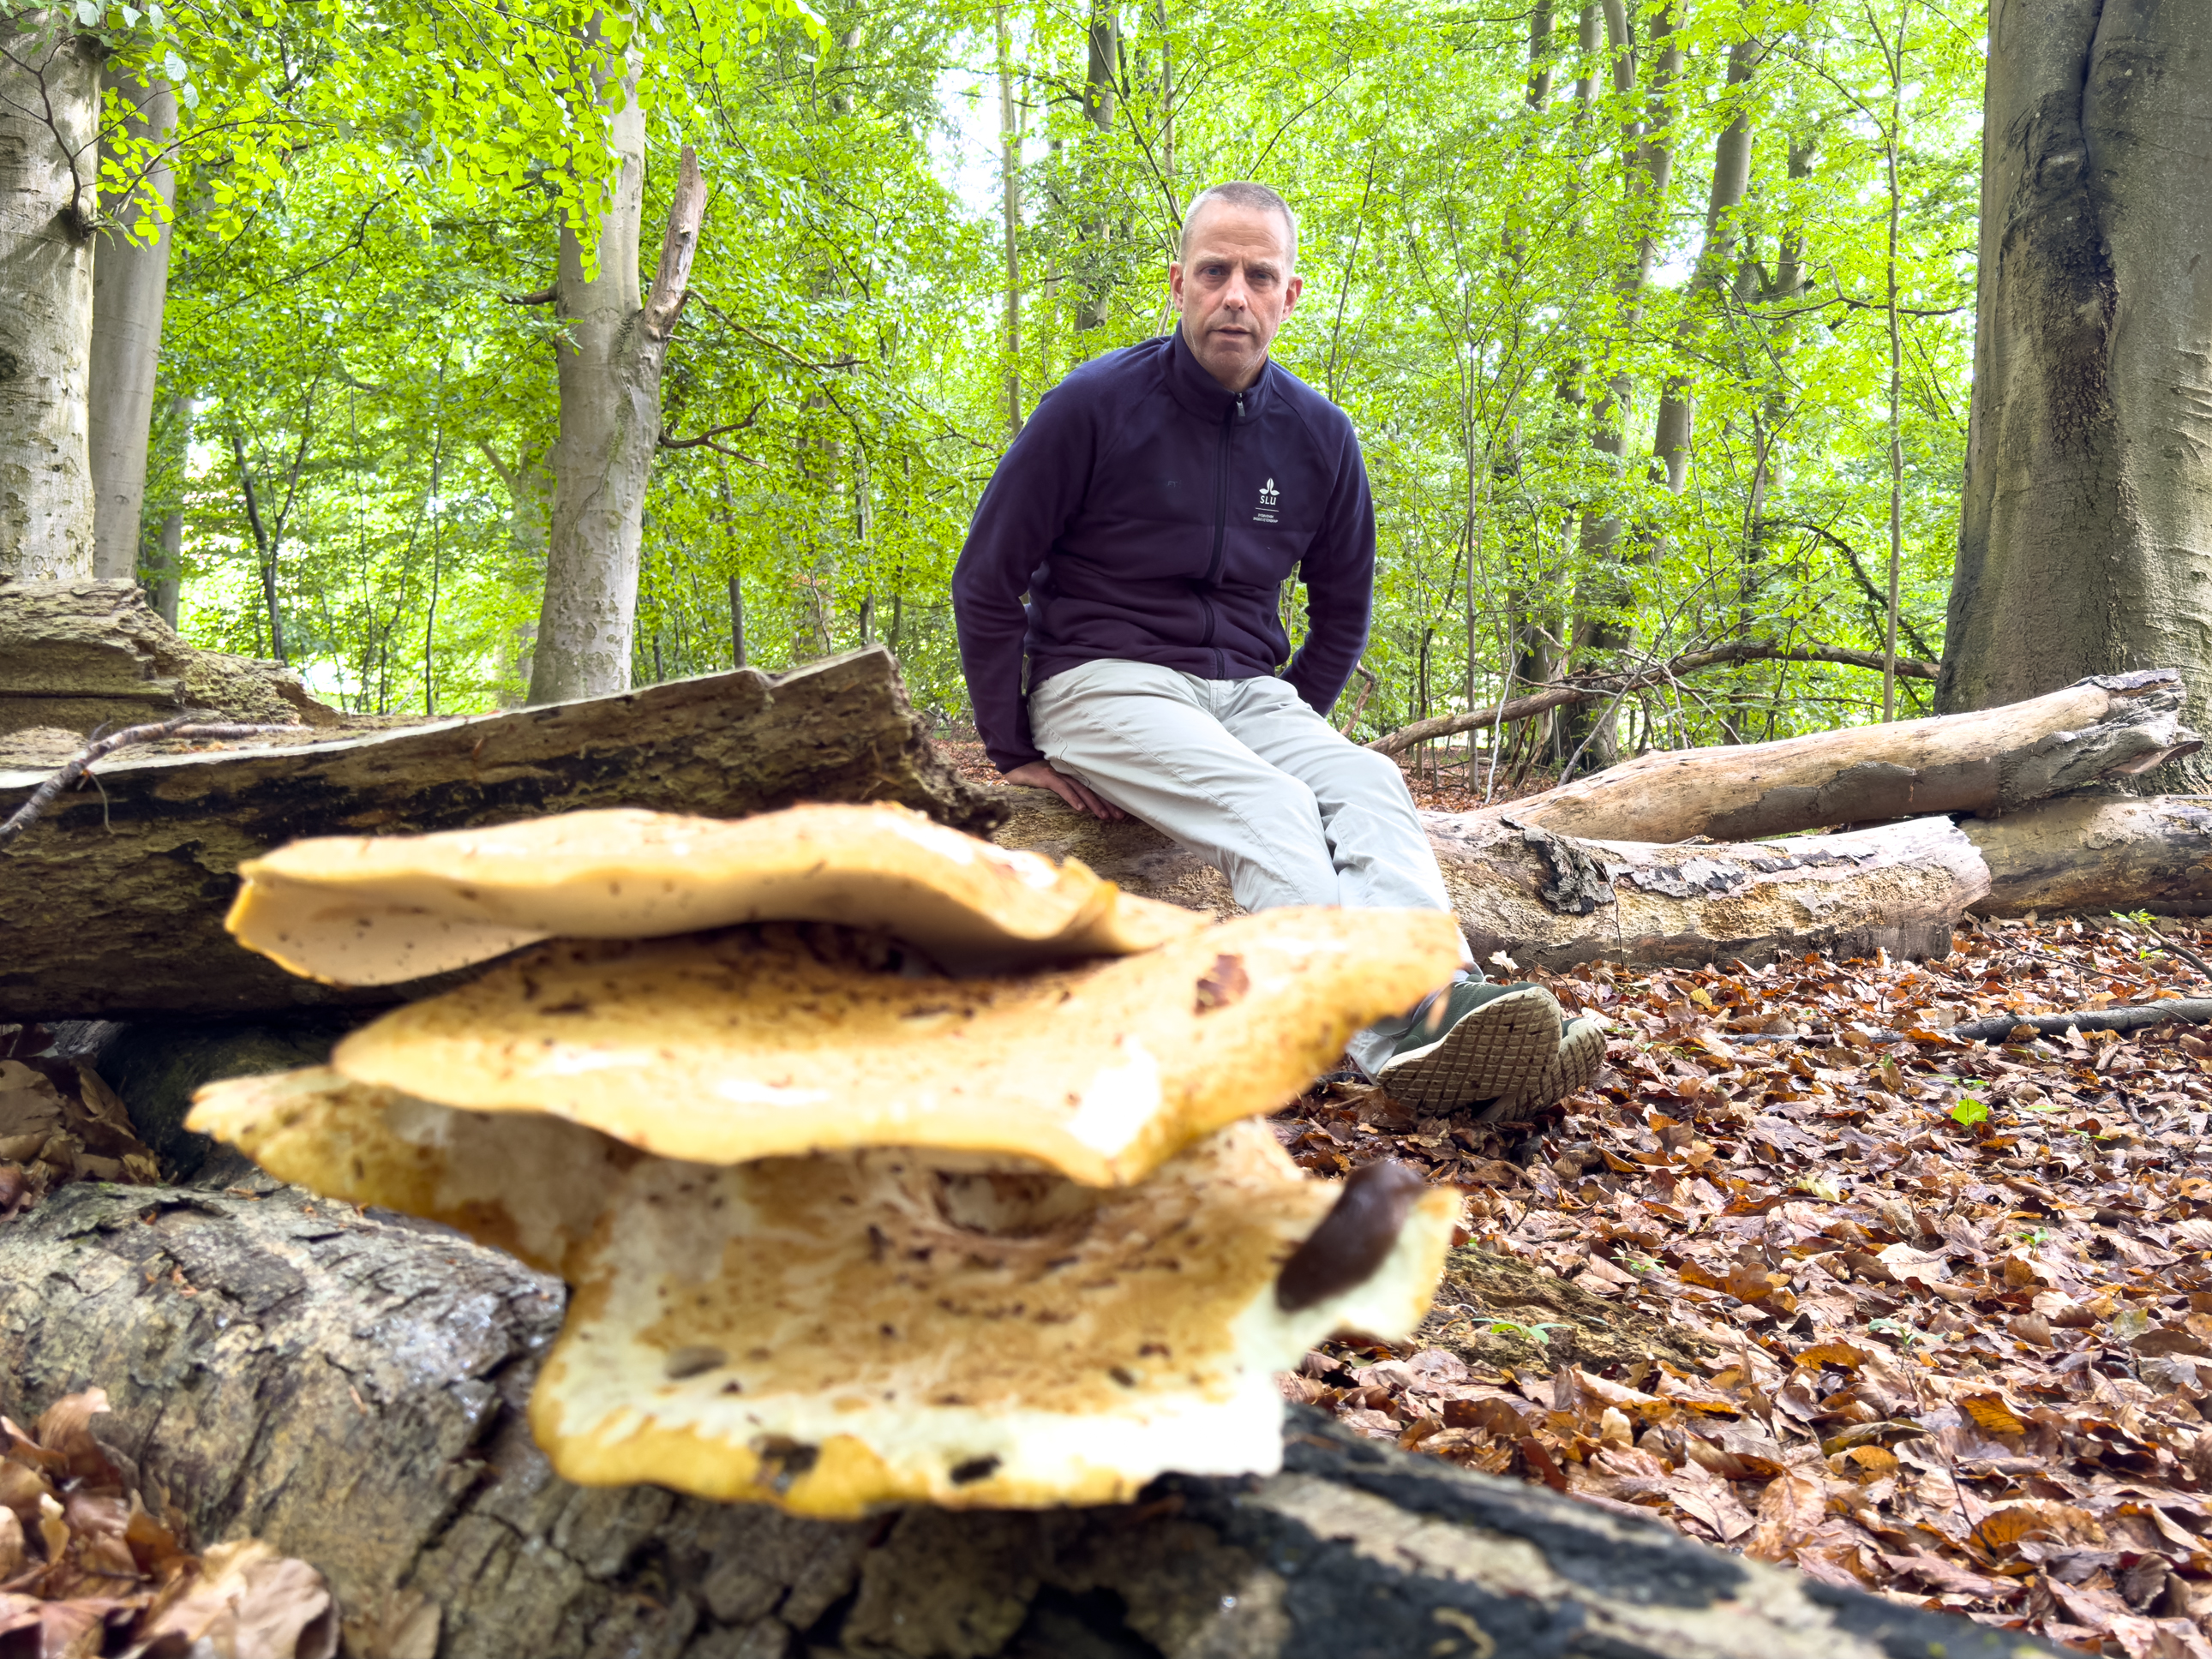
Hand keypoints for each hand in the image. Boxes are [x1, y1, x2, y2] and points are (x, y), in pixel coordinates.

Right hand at [1003, 760, 1124, 820]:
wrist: (1015, 763)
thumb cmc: (1035, 774)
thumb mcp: (1054, 781)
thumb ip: (1068, 789)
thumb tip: (1082, 805)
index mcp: (1074, 775)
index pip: (1094, 788)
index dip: (1108, 800)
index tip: (1121, 812)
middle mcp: (1070, 773)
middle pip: (1092, 789)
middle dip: (1107, 803)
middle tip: (1120, 817)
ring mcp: (1059, 774)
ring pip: (1081, 790)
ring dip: (1093, 803)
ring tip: (1104, 816)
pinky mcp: (1047, 776)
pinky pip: (1062, 788)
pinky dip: (1072, 798)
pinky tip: (1080, 808)